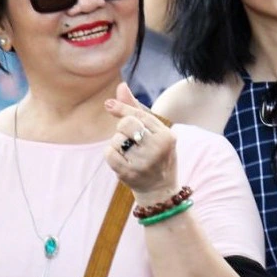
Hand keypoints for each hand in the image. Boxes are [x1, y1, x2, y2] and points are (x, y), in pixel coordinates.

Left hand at [105, 82, 179, 202]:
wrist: (160, 190)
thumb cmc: (156, 155)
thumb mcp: (154, 132)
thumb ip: (136, 109)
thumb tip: (121, 86)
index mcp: (167, 136)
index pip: (139, 115)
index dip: (122, 108)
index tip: (109, 105)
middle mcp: (158, 149)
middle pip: (126, 125)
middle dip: (122, 128)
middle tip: (130, 139)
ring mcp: (144, 163)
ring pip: (116, 139)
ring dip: (117, 144)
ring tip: (129, 153)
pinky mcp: (130, 174)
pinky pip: (109, 154)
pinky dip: (111, 155)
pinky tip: (122, 161)